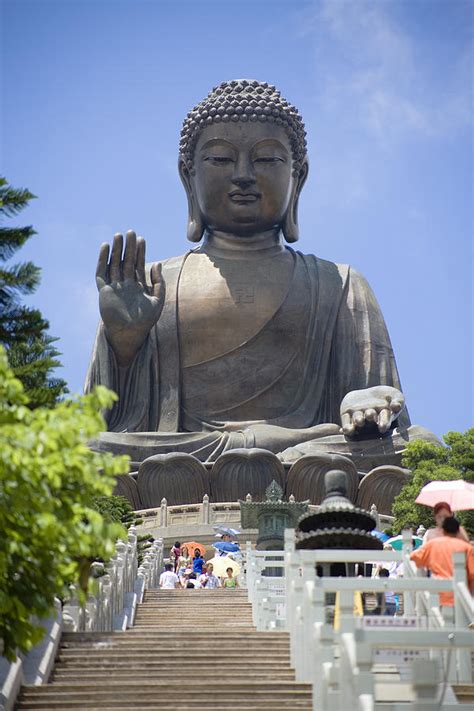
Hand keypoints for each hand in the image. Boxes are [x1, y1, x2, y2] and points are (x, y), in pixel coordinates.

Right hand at [96, 230, 164, 365]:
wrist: (130, 334)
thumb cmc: (145, 321)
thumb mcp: (157, 301)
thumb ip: (158, 283)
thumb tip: (157, 264)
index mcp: (138, 286)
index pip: (138, 264)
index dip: (140, 252)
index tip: (142, 239)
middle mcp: (125, 284)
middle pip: (126, 261)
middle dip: (128, 247)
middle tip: (130, 232)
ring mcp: (114, 286)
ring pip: (114, 264)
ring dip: (116, 250)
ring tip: (118, 236)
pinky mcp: (104, 290)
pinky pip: (101, 273)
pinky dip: (102, 260)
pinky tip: (105, 248)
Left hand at [340, 385, 404, 436]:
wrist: (370, 394)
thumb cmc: (387, 397)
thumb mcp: (395, 396)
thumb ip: (397, 401)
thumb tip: (396, 406)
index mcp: (383, 417)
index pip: (384, 421)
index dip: (383, 423)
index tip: (383, 426)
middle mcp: (370, 421)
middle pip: (370, 421)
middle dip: (370, 418)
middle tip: (370, 414)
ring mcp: (358, 419)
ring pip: (358, 422)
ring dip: (359, 421)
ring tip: (359, 421)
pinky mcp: (347, 415)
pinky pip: (346, 423)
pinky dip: (347, 427)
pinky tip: (346, 429)